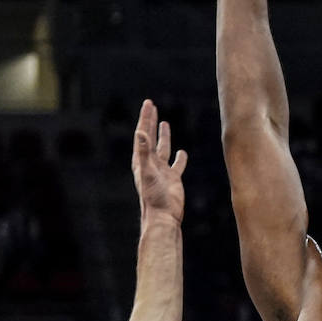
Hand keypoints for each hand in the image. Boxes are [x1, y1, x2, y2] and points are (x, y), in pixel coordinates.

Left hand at [133, 98, 186, 224]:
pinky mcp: (173, 179)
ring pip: (163, 148)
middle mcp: (150, 164)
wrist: (164, 216)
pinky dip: (180, 158)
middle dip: (151, 122)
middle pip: (150, 137)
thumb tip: (140, 132)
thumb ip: (143, 152)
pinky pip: (177, 165)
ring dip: (163, 136)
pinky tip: (182, 152)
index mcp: (141, 161)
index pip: (143, 134)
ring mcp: (162, 171)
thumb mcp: (146, 171)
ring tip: (164, 123)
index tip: (148, 103)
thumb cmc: (153, 197)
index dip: (145, 118)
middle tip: (152, 106)